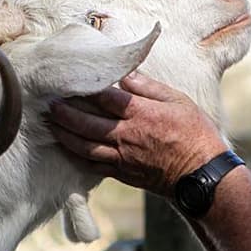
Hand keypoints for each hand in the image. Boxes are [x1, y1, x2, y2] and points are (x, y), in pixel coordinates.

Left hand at [48, 72, 227, 196]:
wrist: (201, 176)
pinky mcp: (122, 174)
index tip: (69, 80)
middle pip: (87, 123)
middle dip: (65, 113)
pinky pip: (93, 166)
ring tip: (51, 124)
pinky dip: (76, 157)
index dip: (85, 88)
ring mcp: (123, 157)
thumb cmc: (195, 134)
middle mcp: (127, 136)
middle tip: (49, 103)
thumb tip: (126, 74)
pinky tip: (66, 149)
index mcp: (141, 114)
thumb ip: (149, 87)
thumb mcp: (178, 101)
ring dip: (65, 134)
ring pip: (85, 146)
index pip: (105, 98)